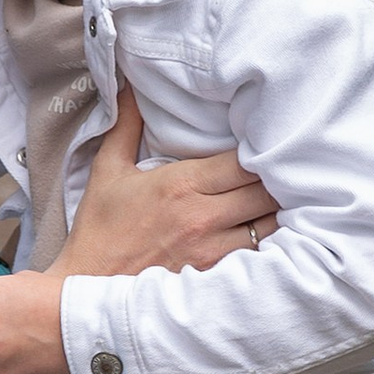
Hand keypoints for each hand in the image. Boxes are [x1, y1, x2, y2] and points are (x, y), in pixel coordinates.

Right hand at [55, 96, 277, 276]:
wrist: (89, 287)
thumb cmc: (100, 229)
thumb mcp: (108, 171)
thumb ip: (125, 126)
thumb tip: (128, 87)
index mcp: (181, 185)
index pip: (244, 162)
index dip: (262, 151)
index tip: (265, 144)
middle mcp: (202, 217)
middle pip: (266, 191)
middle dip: (279, 179)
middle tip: (284, 171)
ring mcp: (212, 250)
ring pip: (270, 225)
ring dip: (278, 211)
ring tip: (284, 200)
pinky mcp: (215, 276)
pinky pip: (258, 255)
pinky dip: (269, 242)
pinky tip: (271, 232)